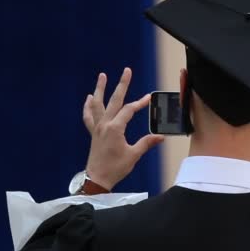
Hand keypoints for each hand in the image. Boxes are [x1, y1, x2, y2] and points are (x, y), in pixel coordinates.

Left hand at [83, 68, 163, 190]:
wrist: (97, 179)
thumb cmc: (115, 168)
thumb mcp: (133, 155)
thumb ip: (146, 143)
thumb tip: (161, 136)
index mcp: (115, 129)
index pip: (129, 110)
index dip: (140, 103)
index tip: (148, 98)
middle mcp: (104, 125)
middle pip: (114, 100)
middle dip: (122, 85)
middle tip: (127, 71)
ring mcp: (97, 128)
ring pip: (97, 104)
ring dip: (100, 89)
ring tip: (102, 76)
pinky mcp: (93, 133)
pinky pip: (88, 116)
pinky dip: (88, 106)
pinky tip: (89, 98)